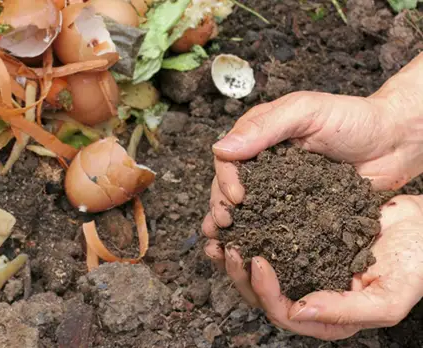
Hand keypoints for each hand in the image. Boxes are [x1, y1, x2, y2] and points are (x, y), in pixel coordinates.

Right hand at [203, 88, 422, 252]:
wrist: (396, 142)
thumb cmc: (354, 119)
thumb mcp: (306, 112)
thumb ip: (265, 127)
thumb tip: (220, 149)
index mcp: (259, 138)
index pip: (228, 159)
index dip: (225, 179)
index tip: (236, 197)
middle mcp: (264, 165)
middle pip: (230, 187)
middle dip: (222, 206)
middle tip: (225, 225)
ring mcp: (280, 190)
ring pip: (247, 209)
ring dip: (233, 227)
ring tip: (224, 245)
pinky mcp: (298, 211)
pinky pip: (274, 224)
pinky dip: (260, 238)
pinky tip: (251, 252)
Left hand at [210, 195, 422, 339]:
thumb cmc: (415, 263)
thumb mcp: (389, 296)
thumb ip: (346, 311)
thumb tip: (299, 311)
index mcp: (328, 315)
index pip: (284, 313)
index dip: (265, 292)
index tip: (257, 261)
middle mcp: (310, 293)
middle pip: (262, 295)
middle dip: (239, 274)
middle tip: (227, 247)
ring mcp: (303, 267)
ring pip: (257, 270)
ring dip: (234, 256)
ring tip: (219, 236)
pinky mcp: (299, 241)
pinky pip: (267, 240)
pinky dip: (249, 232)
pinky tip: (237, 219)